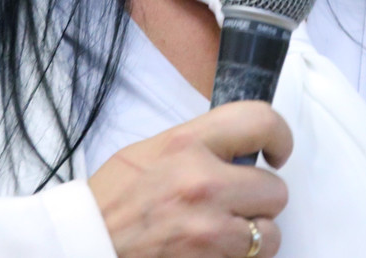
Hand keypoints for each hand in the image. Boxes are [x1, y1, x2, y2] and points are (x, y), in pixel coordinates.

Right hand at [87, 100, 291, 256]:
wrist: (85, 246)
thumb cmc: (112, 202)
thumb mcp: (151, 151)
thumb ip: (199, 145)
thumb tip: (238, 149)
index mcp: (187, 145)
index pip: (260, 121)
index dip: (279, 137)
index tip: (276, 152)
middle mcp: (203, 184)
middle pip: (275, 189)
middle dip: (260, 199)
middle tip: (236, 202)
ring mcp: (208, 230)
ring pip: (270, 233)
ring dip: (254, 235)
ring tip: (223, 231)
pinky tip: (213, 251)